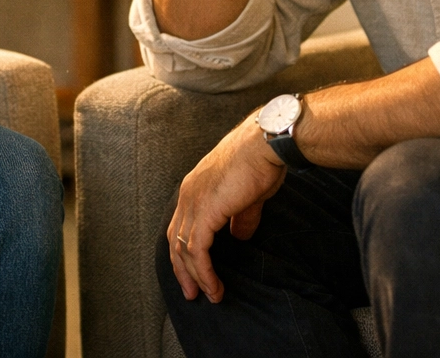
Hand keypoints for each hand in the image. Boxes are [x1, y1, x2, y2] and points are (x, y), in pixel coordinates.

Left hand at [167, 116, 290, 303]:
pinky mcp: (205, 211)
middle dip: (183, 270)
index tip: (194, 273)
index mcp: (195, 187)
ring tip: (209, 295)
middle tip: (192, 293)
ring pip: (184, 249)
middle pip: (175, 240)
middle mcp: (188, 194)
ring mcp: (193, 202)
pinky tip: (214, 286)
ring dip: (195, 276)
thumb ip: (240, 216)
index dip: (184, 252)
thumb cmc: (261, 161)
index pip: (180, 225)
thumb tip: (239, 235)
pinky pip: (197, 250)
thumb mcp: (248, 196)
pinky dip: (204, 272)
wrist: (265, 144)